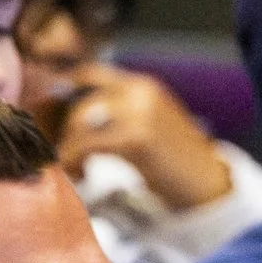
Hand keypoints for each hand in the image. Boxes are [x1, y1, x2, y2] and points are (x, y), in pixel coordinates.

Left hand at [56, 61, 231, 211]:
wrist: (209, 187)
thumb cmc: (178, 164)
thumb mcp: (152, 127)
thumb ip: (122, 115)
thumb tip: (74, 119)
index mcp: (144, 86)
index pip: (88, 75)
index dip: (63, 95)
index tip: (52, 121)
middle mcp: (141, 92)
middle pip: (79, 101)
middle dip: (62, 129)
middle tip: (63, 154)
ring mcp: (141, 113)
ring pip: (79, 122)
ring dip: (67, 147)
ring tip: (74, 167)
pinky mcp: (137, 138)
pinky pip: (86, 144)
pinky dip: (73, 161)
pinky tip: (81, 174)